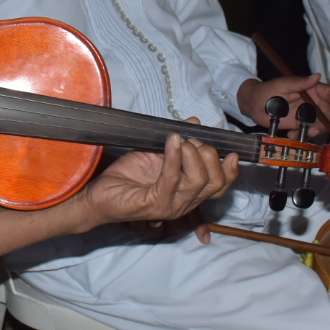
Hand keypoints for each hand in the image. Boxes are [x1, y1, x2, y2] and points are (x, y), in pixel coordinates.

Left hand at [84, 129, 238, 227]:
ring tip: (179, 139)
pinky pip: (172, 178)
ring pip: (198, 181)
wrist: (99, 194)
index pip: (221, 187)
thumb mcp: (156, 152)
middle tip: (192, 139)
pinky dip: (173, 157)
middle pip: (215, 182)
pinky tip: (170, 141)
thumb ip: (178, 141)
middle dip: (210, 155)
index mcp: (189, 193)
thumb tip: (194, 122)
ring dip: (192, 154)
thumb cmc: (127, 176)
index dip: (231, 170)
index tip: (230, 151)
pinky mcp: (155, 204)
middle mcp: (184, 203)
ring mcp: (171, 206)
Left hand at [238, 74, 329, 138]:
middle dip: (326, 122)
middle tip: (313, 130)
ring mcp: (307, 114)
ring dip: (315, 131)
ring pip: (322, 124)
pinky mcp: (300, 124)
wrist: (253, 105)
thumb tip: (317, 76)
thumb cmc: (265, 91)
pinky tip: (291, 135)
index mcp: (310, 89)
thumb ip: (299, 83)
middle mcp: (312, 101)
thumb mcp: (281, 85)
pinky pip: (309, 132)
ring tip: (299, 134)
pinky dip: (304, 136)